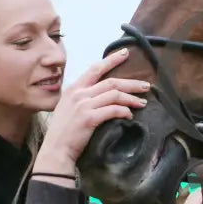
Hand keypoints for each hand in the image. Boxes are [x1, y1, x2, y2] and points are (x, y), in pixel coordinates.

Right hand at [35, 49, 148, 173]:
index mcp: (74, 89)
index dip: (111, 60)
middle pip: (111, 82)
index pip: (95, 69)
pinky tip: (129, 116)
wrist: (56, 149)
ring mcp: (83, 105)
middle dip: (132, 83)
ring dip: (132, 99)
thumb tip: (104, 93)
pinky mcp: (89, 118)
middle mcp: (78, 94)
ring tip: (142, 103)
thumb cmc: (65, 131)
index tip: (125, 53)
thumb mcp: (69, 107)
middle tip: (146, 86)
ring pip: (115, 95)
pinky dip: (125, 112)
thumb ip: (83, 97)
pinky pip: (114, 110)